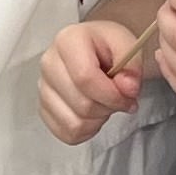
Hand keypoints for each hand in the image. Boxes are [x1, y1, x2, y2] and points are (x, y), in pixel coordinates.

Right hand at [39, 18, 146, 144]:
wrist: (96, 51)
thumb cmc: (109, 48)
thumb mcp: (128, 46)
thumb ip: (132, 65)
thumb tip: (127, 88)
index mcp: (67, 41)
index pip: (85, 78)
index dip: (112, 95)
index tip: (128, 96)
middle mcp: (49, 63)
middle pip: (82, 104)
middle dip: (108, 107)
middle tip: (118, 98)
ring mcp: (43, 87)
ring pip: (74, 122)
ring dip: (97, 120)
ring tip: (103, 104)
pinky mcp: (44, 108)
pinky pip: (66, 133)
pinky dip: (85, 130)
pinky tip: (92, 114)